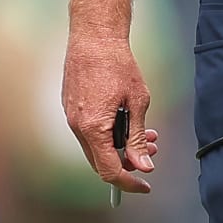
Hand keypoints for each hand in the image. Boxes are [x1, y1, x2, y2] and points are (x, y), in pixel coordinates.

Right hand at [62, 28, 159, 194]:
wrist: (94, 37)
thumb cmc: (117, 64)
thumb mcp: (137, 102)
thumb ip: (138, 137)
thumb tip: (143, 165)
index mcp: (94, 128)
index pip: (109, 170)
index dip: (128, 182)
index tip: (144, 185)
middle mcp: (77, 127)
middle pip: (101, 161)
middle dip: (128, 162)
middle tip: (152, 151)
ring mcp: (71, 118)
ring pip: (96, 146)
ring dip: (120, 146)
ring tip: (146, 134)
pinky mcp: (71, 108)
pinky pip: (89, 132)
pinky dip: (108, 134)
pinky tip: (127, 122)